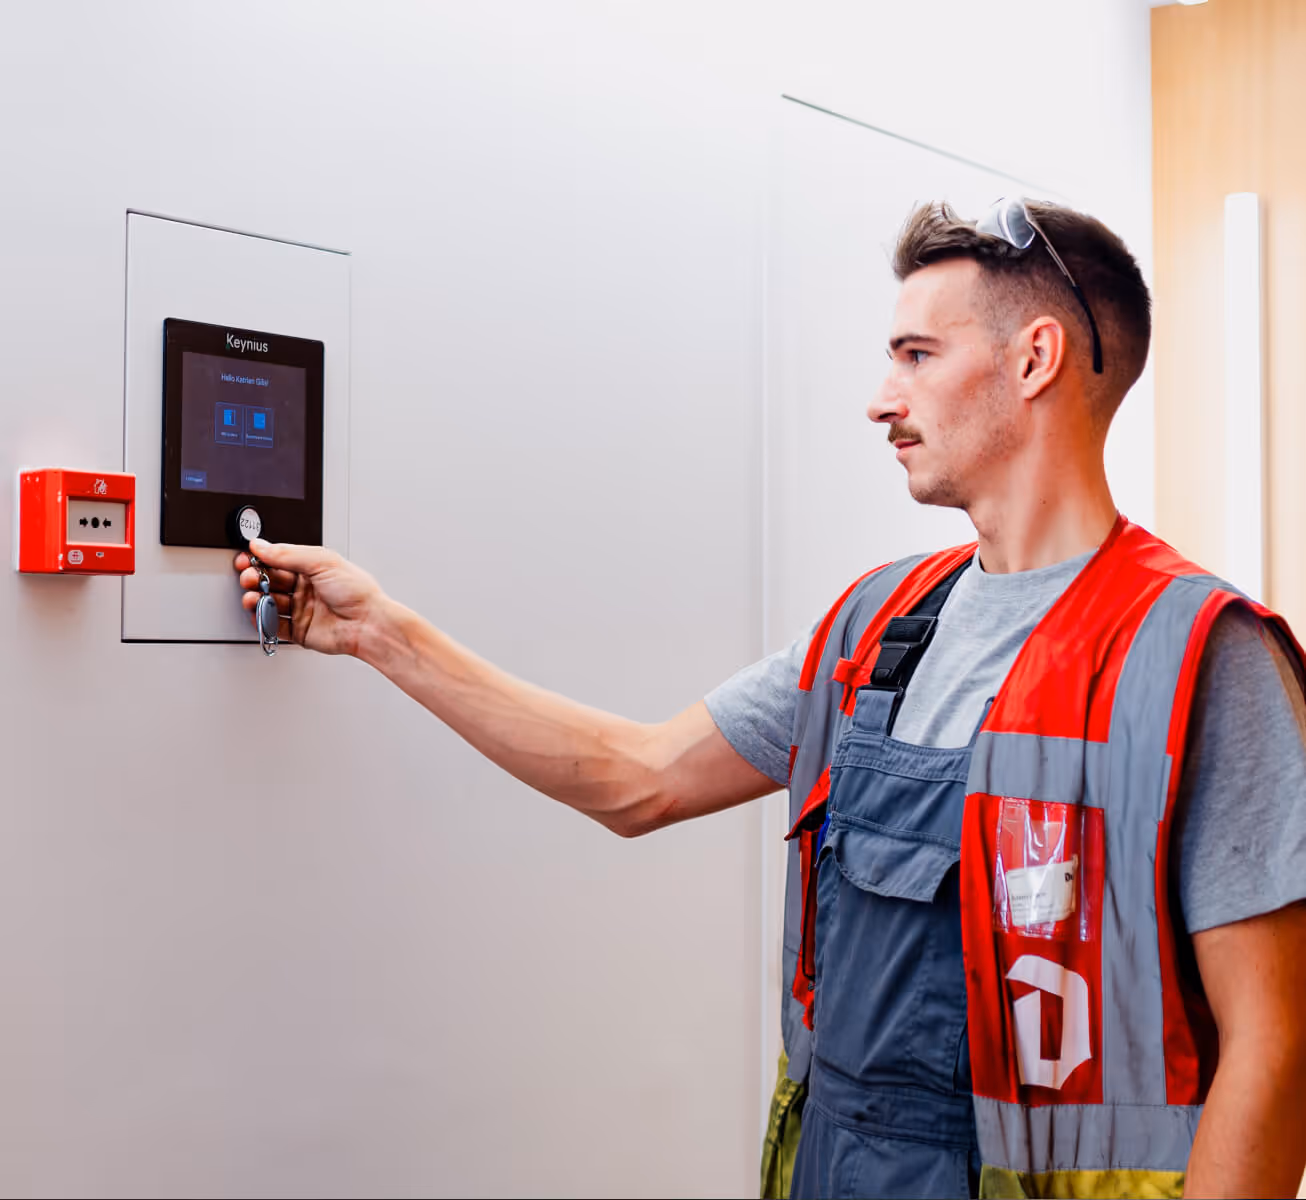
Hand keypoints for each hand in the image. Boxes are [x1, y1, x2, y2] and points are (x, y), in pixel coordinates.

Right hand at [233, 539, 386, 657]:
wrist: (368, 624)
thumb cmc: (357, 592)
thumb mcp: (322, 561)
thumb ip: (288, 554)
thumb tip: (262, 545)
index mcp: (313, 567)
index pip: (279, 560)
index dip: (261, 559)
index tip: (247, 557)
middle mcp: (306, 588)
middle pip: (270, 581)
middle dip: (255, 577)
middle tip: (249, 577)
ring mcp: (302, 609)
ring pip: (269, 603)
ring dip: (256, 599)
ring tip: (253, 597)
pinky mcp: (300, 630)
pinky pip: (274, 625)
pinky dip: (263, 620)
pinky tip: (259, 614)